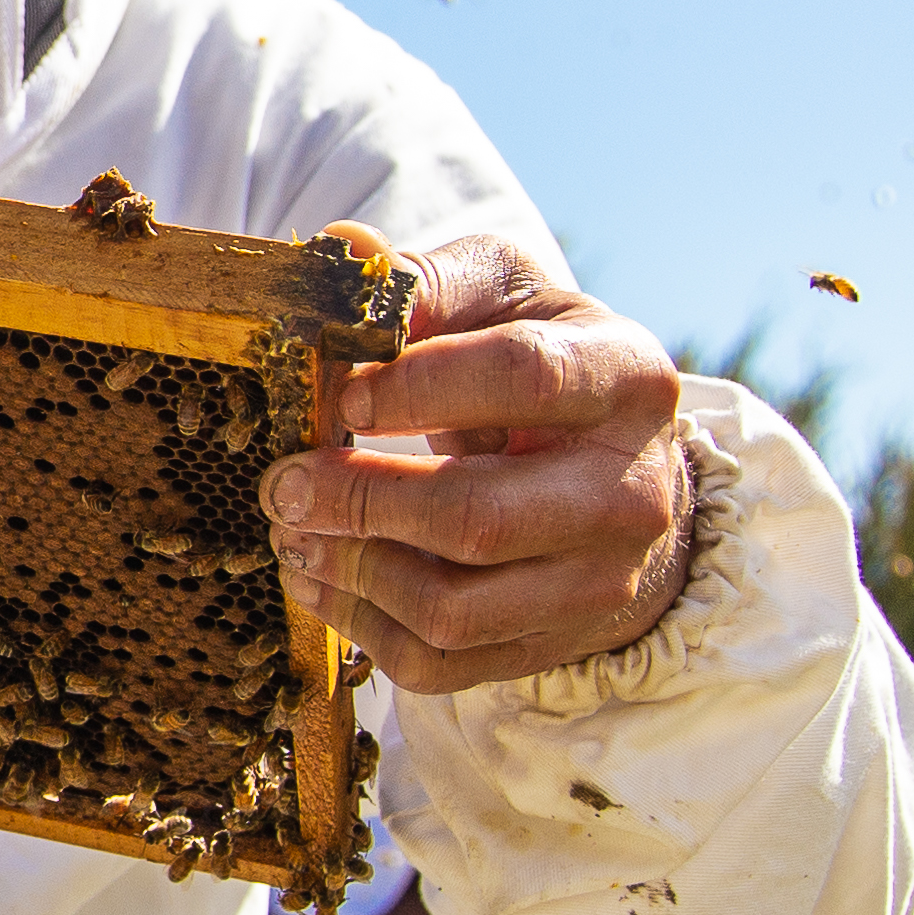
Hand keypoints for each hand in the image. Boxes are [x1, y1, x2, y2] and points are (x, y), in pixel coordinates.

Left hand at [251, 238, 696, 696]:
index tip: (342, 395)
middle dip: (357, 501)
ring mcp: (600, 583)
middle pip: (476, 517)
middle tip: (281, 481)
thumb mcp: (508, 298)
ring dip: (348, 570)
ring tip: (290, 528)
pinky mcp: (556, 645)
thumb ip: (429, 280)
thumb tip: (343, 250)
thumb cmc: (546, 366)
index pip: (521, 377)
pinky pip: (442, 664)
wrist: (624, 477)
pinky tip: (318, 578)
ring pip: (452, 608)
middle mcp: (632, 491)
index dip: (417, 387)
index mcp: (629, 379)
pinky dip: (360, 627)